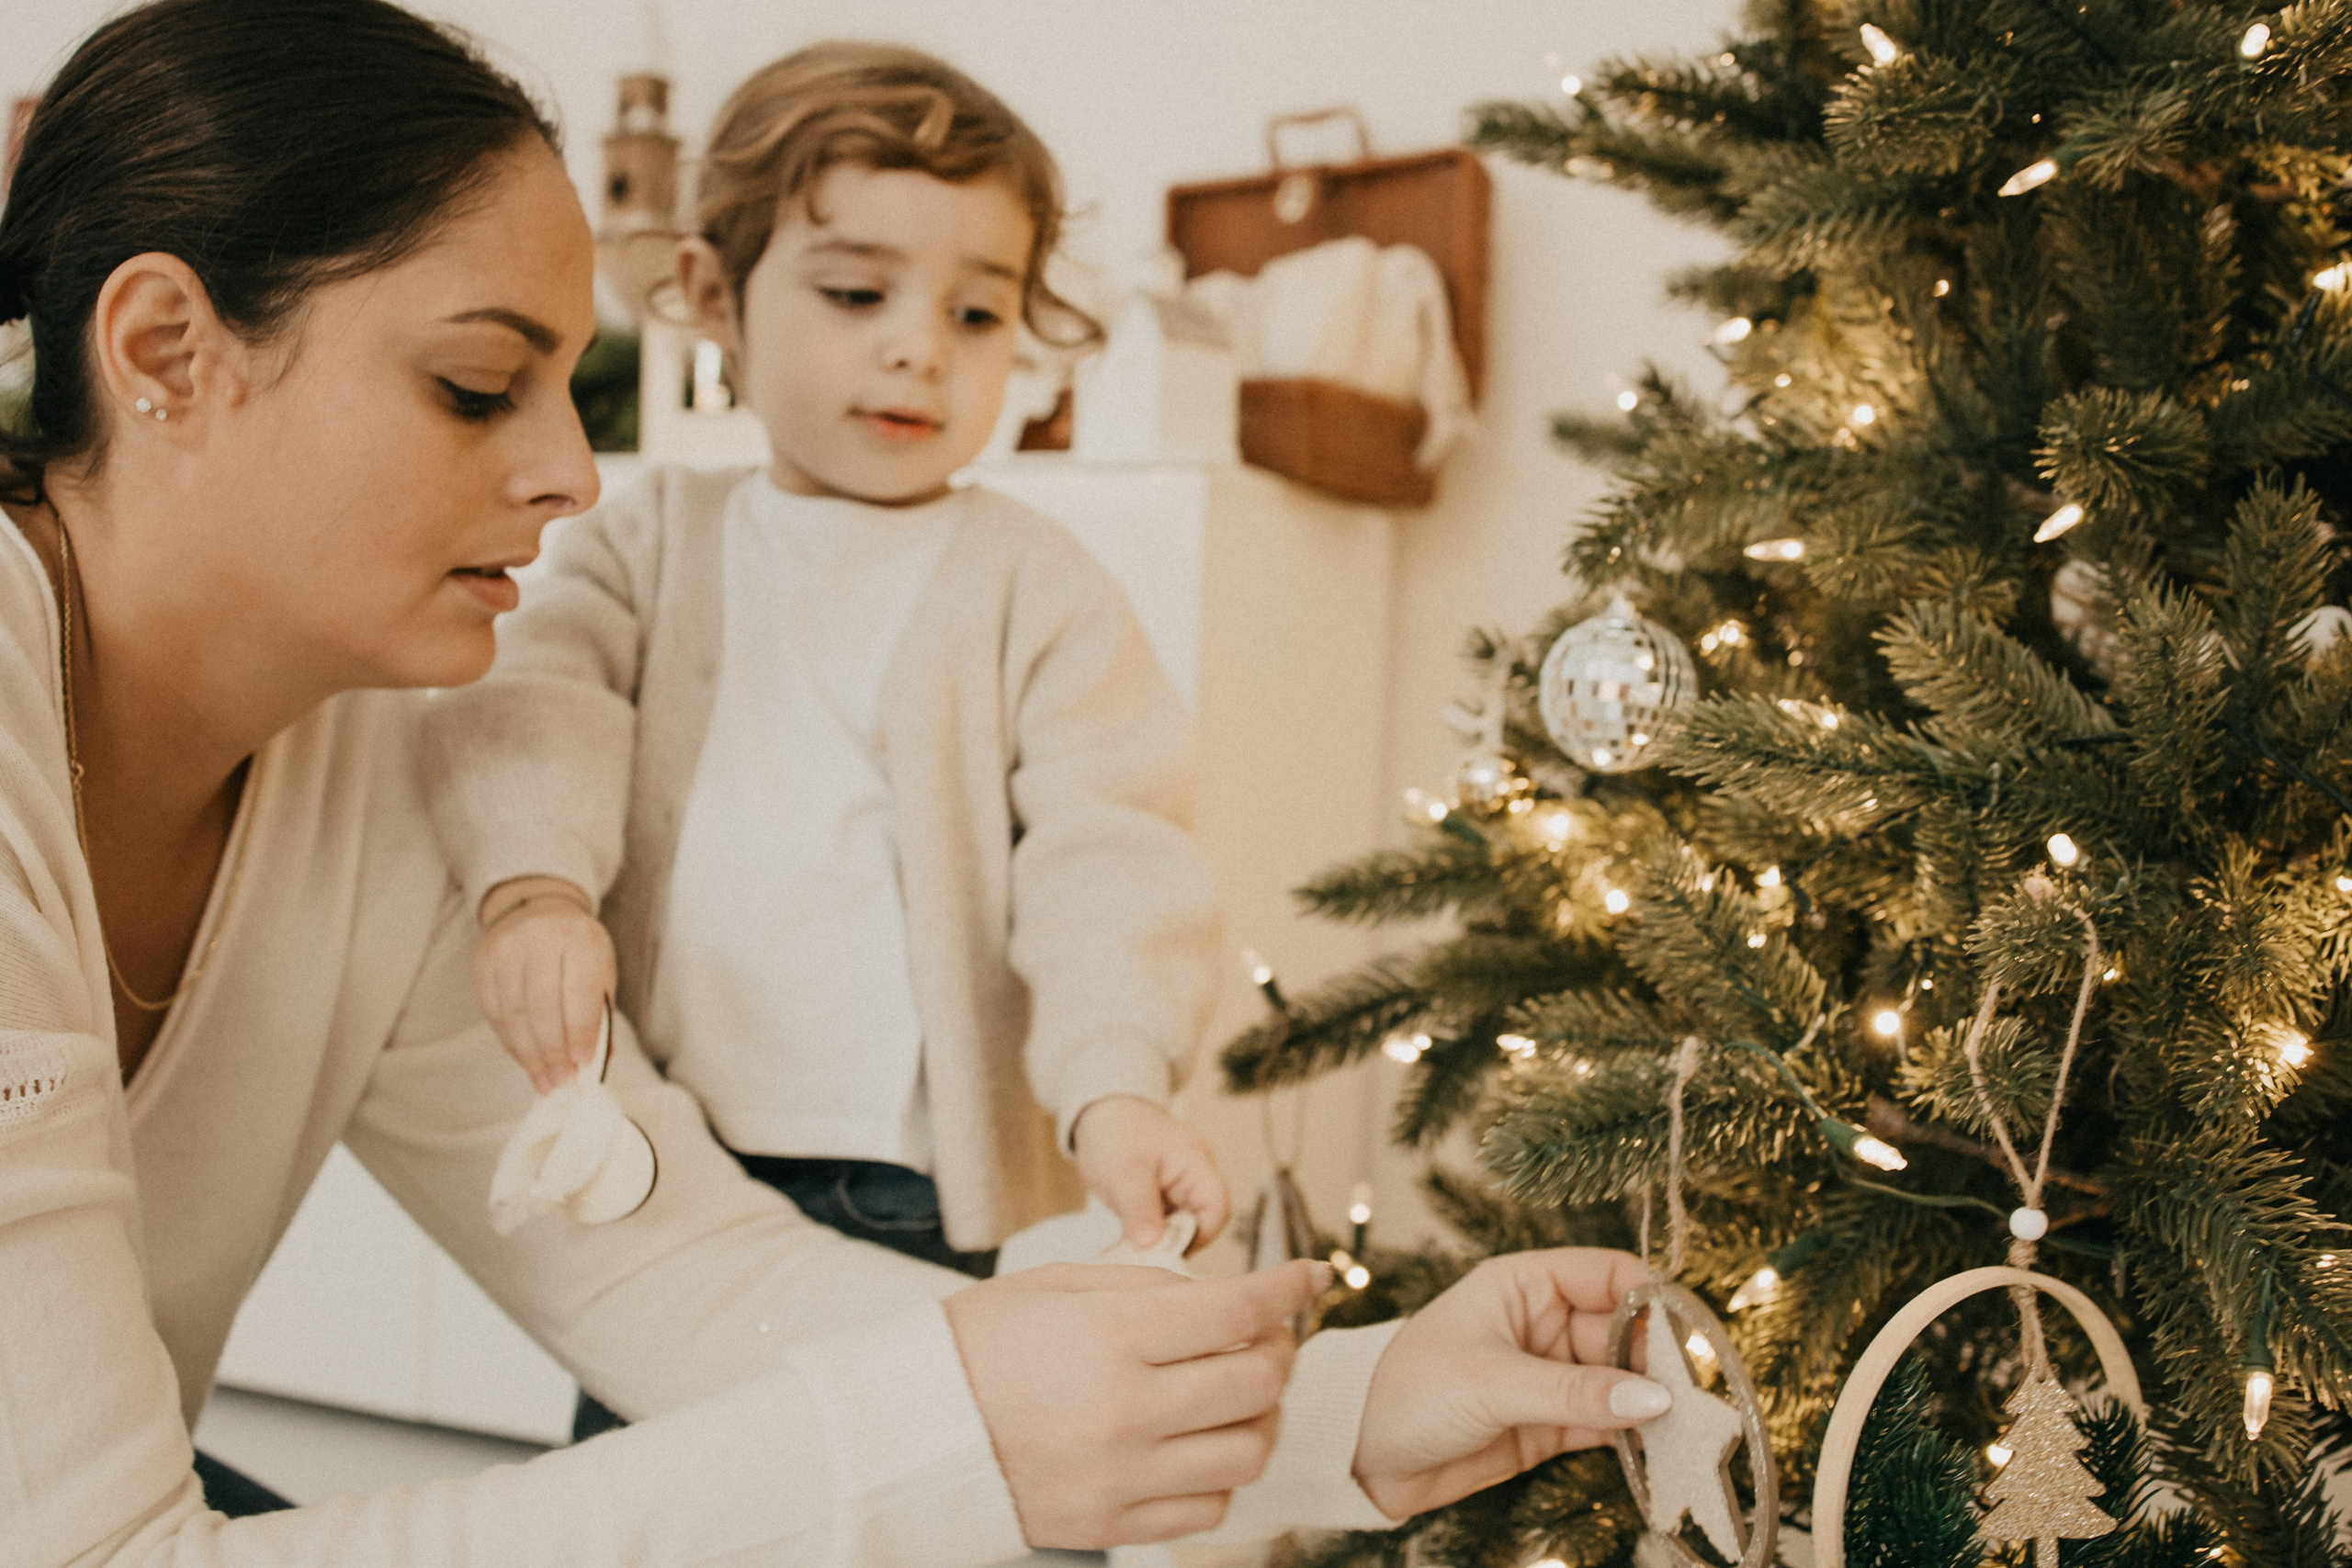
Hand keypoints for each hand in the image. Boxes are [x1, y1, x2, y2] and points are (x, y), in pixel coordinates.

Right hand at [473, 876, 615, 1092]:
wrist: (539, 911)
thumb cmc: (578, 950)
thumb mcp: (600, 971)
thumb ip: (598, 1014)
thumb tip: (596, 1063)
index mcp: (579, 938)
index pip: (578, 991)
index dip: (579, 1031)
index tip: (582, 1063)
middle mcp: (540, 939)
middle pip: (541, 1007)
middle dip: (552, 1051)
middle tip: (561, 1081)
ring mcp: (505, 949)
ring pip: (514, 1014)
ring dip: (530, 1054)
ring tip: (544, 1079)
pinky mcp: (482, 963)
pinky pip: (494, 1013)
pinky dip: (511, 1042)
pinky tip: (525, 1059)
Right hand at [945, 1259, 1325, 1547]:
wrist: (905, 1432)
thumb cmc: (976, 1345)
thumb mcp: (1053, 1286)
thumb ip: (1144, 1287)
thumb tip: (1218, 1294)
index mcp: (1109, 1337)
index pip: (1236, 1310)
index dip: (1287, 1289)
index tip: (1309, 1277)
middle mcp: (1124, 1409)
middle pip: (1256, 1382)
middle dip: (1278, 1350)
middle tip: (1266, 1335)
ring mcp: (1120, 1476)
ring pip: (1247, 1452)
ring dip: (1260, 1417)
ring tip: (1236, 1393)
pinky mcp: (1110, 1525)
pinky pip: (1208, 1508)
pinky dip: (1221, 1474)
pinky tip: (1200, 1443)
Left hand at [1071, 1095, 1230, 1251]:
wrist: (1099, 1112)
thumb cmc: (1118, 1128)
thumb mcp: (1126, 1169)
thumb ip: (1140, 1208)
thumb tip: (1150, 1245)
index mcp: (1196, 1166)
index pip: (1217, 1209)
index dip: (1200, 1235)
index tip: (1168, 1249)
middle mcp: (1190, 1182)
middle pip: (1197, 1225)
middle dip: (1172, 1244)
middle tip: (1142, 1256)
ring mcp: (1172, 1194)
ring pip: (1174, 1231)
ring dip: (1153, 1245)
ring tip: (1126, 1254)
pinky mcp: (1154, 1204)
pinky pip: (1154, 1230)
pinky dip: (1139, 1241)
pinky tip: (1118, 1249)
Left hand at [1350, 1249, 1668, 1520]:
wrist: (1358, 1456)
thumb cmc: (1406, 1391)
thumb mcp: (1490, 1382)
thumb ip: (1573, 1393)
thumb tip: (1654, 1398)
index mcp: (1524, 1284)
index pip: (1609, 1274)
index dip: (1653, 1301)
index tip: (1690, 1337)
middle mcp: (1543, 1323)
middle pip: (1626, 1331)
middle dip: (1663, 1361)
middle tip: (1701, 1397)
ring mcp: (1550, 1376)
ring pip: (1623, 1382)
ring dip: (1656, 1404)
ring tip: (1697, 1430)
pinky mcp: (1551, 1426)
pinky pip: (1609, 1425)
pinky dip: (1638, 1438)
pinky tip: (1667, 1453)